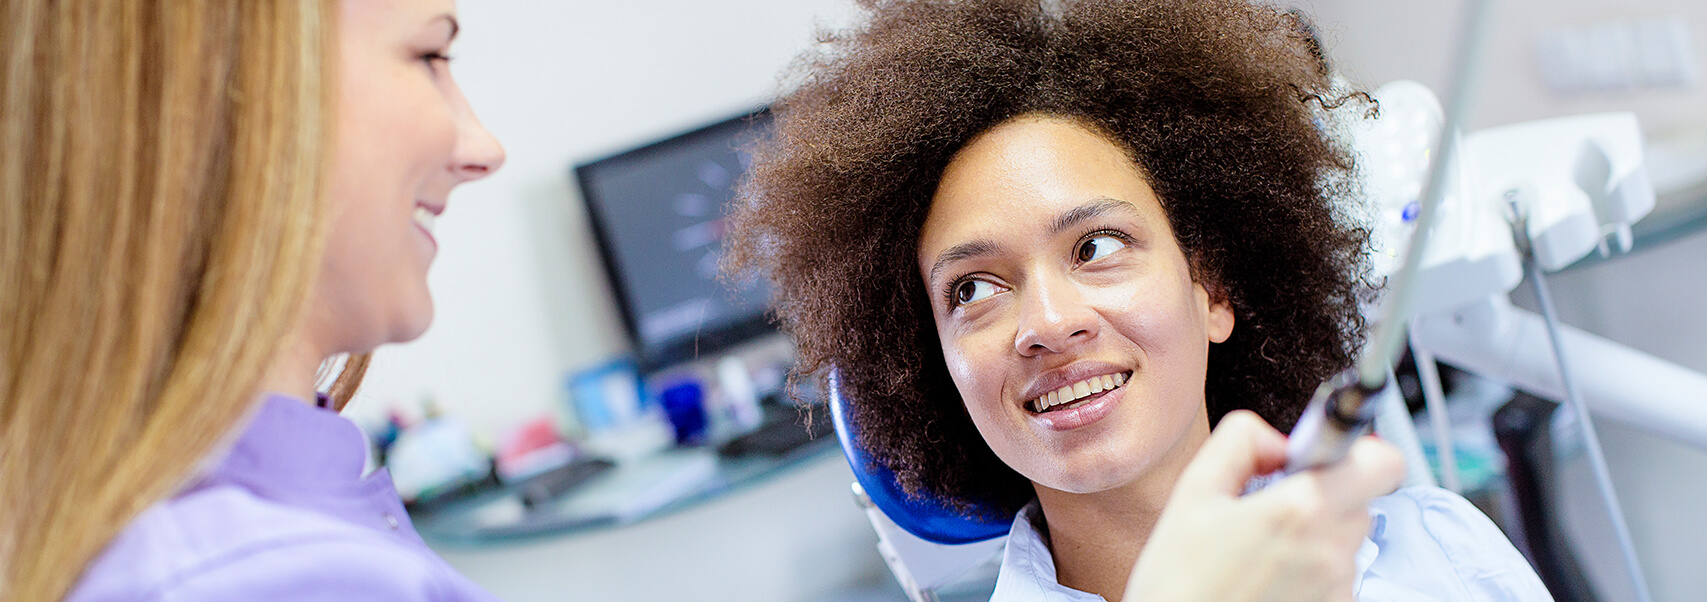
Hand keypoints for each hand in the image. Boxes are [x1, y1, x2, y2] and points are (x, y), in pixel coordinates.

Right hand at [1123, 410, 1403, 601]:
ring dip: (1315, 539)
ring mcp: (1336, 589)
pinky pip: (1336, 579)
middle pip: (1360, 501)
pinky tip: (1268, 580)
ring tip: (1260, 553)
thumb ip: (1241, 441)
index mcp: (1299, 510)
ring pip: (1346, 542)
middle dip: (1323, 497)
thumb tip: (1278, 439)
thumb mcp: (1193, 491)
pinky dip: (1310, 574)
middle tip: (1273, 510)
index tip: (1325, 459)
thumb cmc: (1179, 582)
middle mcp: (1329, 552)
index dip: (1359, 452)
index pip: (1382, 463)